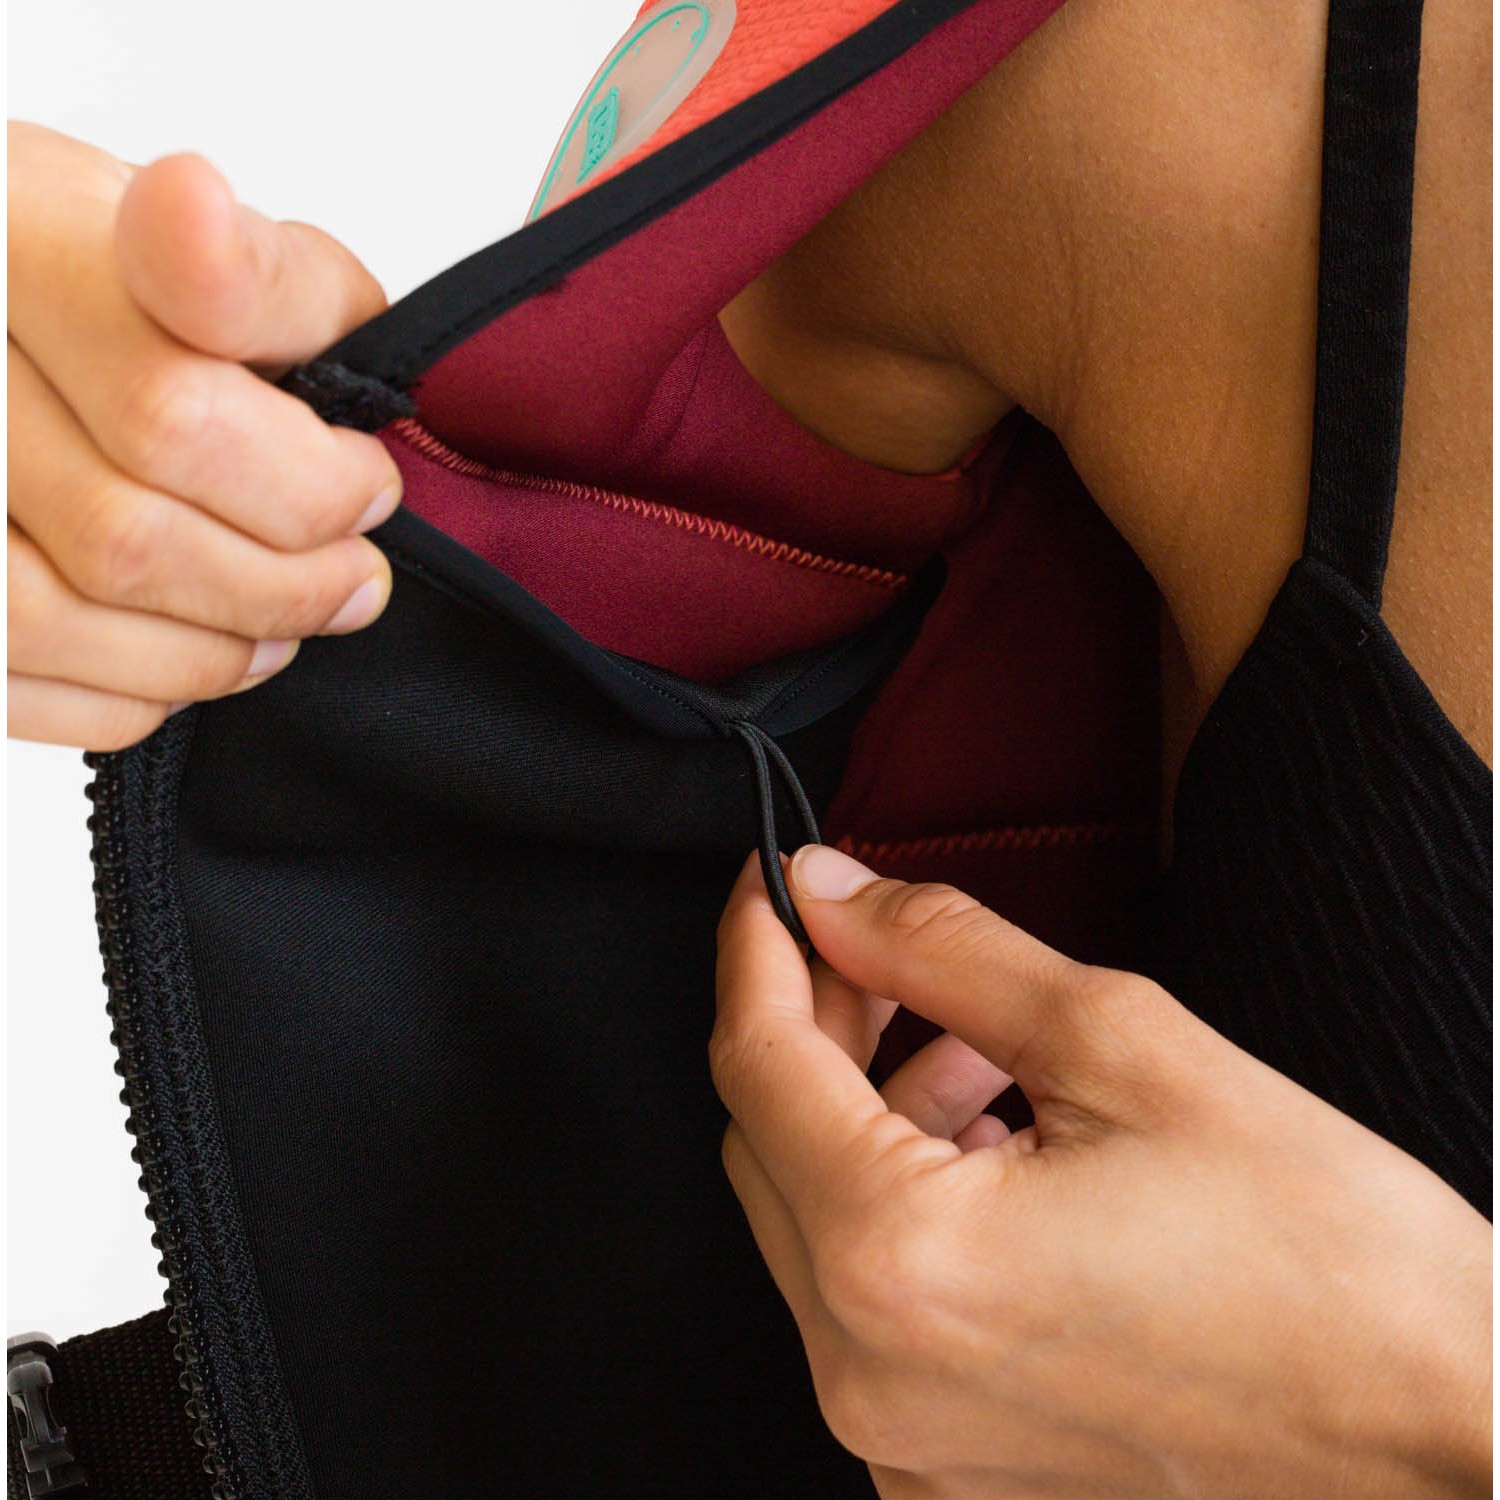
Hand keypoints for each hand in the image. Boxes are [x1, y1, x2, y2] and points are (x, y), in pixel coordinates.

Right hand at [8, 121, 401, 749]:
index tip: (369, 482)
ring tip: (284, 625)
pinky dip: (126, 691)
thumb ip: (277, 288)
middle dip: (281, 583)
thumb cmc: (108, 269)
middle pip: (123, 535)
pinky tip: (185, 650)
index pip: (171, 406)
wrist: (7, 312)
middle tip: (353, 575)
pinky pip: (9, 679)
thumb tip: (346, 397)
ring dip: (206, 650)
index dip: (306, 479)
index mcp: (19, 244)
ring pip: (50, 619)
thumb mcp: (208, 227)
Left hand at [711, 846, 1491, 1498]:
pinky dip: (904, 1204)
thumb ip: (946, 954)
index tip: (771, 884)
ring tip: (967, 1040)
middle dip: (811, 1025)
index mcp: (899, 1262)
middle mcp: (870, 1374)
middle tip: (875, 948)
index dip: (755, 950)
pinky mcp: (950, 1470)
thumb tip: (834, 897)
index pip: (756, 1063)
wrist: (1448, 1442)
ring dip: (867, 1109)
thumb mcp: (1123, 1046)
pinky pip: (870, 1304)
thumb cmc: (1325, 1258)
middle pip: (768, 1144)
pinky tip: (989, 1140)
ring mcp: (904, 1442)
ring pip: (815, 1221)